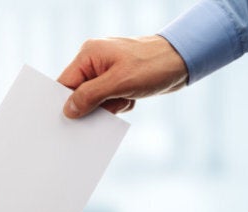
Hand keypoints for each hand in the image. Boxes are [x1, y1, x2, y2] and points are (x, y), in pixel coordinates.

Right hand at [58, 35, 187, 117]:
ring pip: (95, 99)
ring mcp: (106, 70)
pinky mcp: (118, 79)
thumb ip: (90, 96)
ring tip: (126, 99)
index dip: (63, 102)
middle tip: (102, 113)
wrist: (184, 60)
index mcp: (89, 55)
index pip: (65, 83)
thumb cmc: (153, 65)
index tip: (65, 121)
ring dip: (109, 106)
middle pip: (79, 92)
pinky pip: (109, 100)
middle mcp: (94, 61)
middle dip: (91, 106)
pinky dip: (119, 104)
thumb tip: (68, 110)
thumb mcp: (119, 83)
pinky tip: (132, 98)